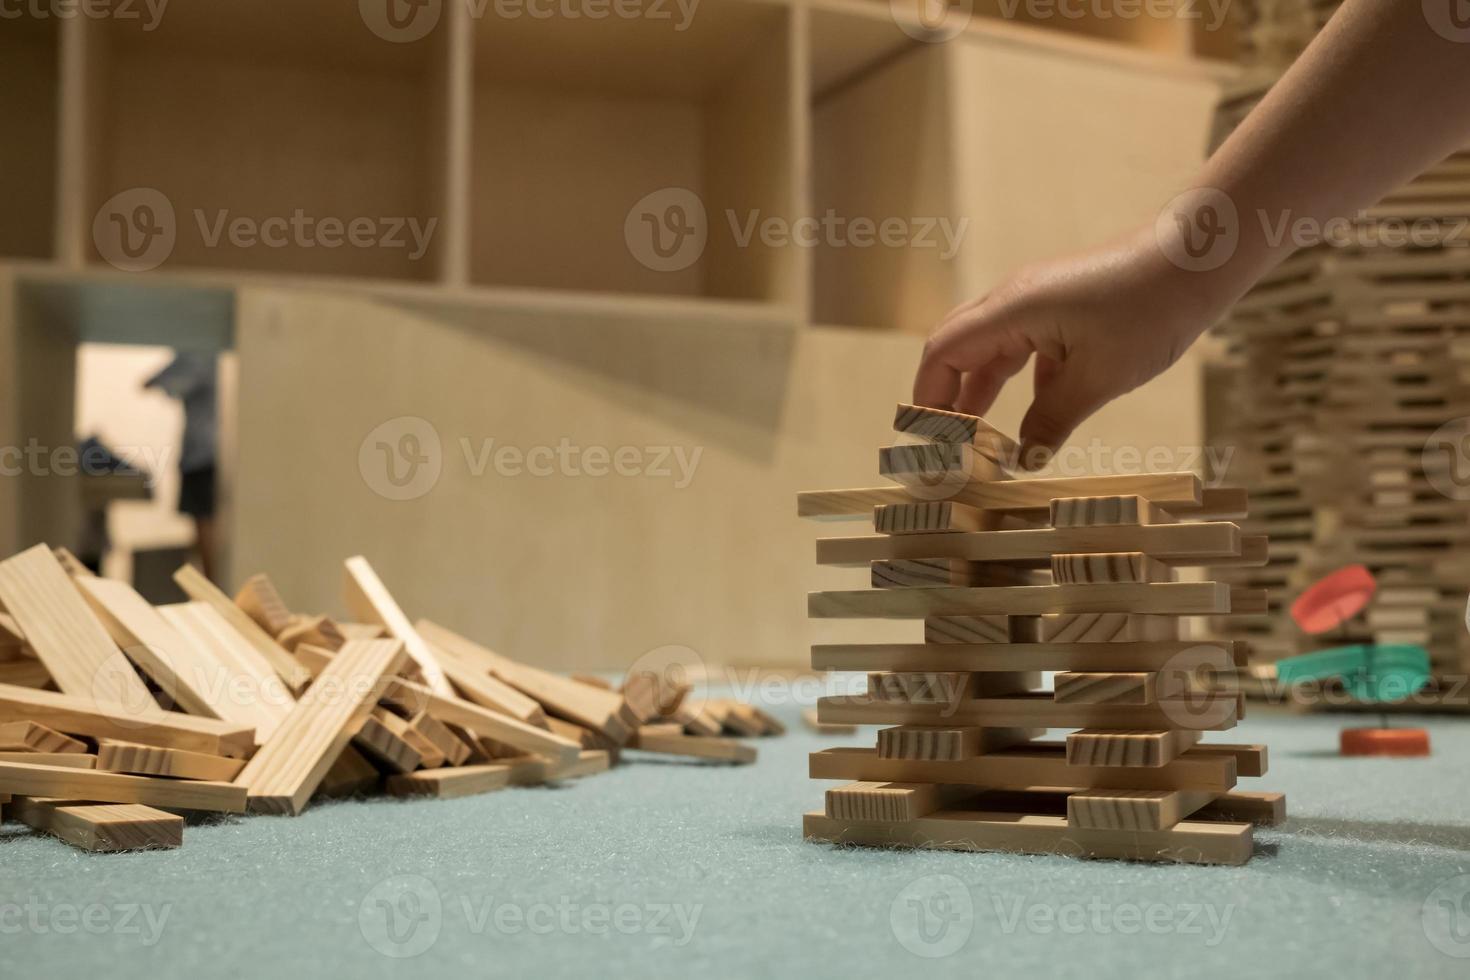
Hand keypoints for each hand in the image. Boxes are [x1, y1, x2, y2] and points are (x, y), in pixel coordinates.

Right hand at [912, 227, 1230, 466]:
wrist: (1198, 259)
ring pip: (988, 349)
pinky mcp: (1059, 307)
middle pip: (954, 348)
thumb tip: (1022, 460)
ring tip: (975, 439)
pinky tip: (1031, 416)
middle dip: (944, 397)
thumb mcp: (1099, 378)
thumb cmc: (1151, 308)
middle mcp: (1013, 301)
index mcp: (1011, 311)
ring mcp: (1035, 302)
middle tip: (943, 444)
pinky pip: (1020, 347)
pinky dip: (1014, 382)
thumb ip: (1052, 420)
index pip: (943, 353)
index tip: (931, 441)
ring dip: (978, 392)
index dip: (929, 399)